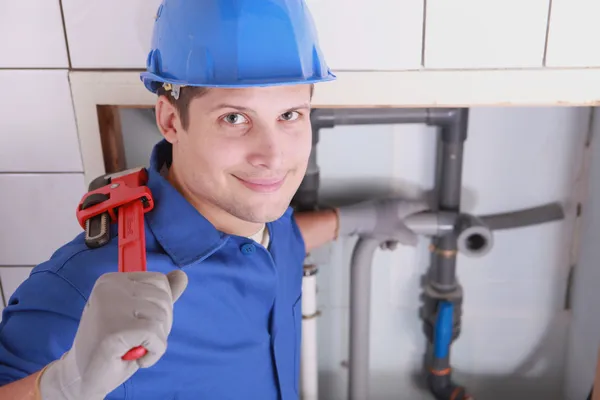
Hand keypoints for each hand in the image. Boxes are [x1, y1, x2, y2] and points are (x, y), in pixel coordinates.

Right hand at [37, 270, 187, 399]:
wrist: (83, 377)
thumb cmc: (115, 346)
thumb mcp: (140, 315)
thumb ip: (161, 295)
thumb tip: (182, 276)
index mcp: (112, 280)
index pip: (160, 282)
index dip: (160, 307)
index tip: (139, 322)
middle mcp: (109, 288)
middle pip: (164, 299)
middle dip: (160, 325)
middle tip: (136, 339)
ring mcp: (110, 307)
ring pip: (161, 318)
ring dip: (155, 341)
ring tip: (133, 348)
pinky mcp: (114, 331)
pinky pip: (156, 337)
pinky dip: (153, 353)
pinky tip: (136, 357)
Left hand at [337, 198, 429, 248]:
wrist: (353, 220)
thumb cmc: (378, 224)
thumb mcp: (397, 234)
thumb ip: (410, 238)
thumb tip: (414, 241)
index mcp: (403, 205)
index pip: (422, 206)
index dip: (428, 214)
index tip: (431, 224)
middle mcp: (395, 204)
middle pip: (407, 219)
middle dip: (405, 234)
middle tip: (402, 243)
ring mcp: (383, 208)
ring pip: (395, 224)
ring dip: (393, 237)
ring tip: (387, 247)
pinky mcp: (373, 214)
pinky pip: (384, 225)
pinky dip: (384, 234)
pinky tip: (379, 244)